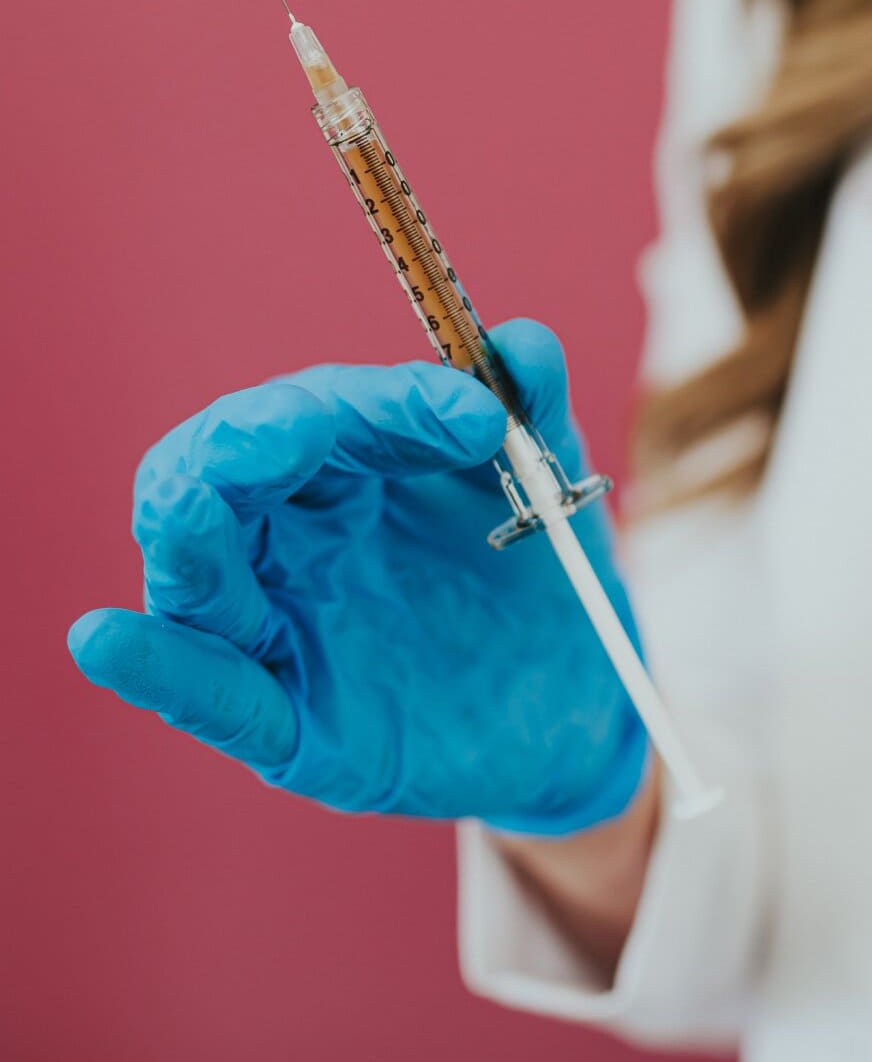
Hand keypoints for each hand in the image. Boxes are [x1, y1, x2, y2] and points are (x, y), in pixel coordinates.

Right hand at [67, 320, 647, 834]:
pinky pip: (213, 696)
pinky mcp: (292, 722)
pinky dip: (161, 669)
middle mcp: (293, 542)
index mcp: (346, 472)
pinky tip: (106, 641)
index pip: (323, 412)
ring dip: (188, 531)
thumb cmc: (536, 582)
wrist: (574, 701)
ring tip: (193, 503)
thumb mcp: (546, 489)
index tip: (478, 416)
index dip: (386, 401)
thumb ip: (533, 413)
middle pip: (223, 471)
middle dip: (253, 440)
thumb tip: (520, 339)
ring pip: (195, 572)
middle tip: (306, 426)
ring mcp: (284, 629)